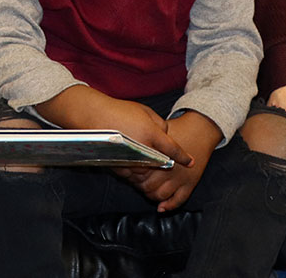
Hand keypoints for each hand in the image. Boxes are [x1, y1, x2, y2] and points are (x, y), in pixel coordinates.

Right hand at [75, 95, 193, 167]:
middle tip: (165, 160)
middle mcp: (144, 149)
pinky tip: (134, 163)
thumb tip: (166, 135)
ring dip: (150, 168)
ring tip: (146, 160)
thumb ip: (159, 124)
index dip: (184, 157)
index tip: (191, 163)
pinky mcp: (120, 167)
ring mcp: (132, 160)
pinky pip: (133, 174)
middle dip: (166, 163)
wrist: (94, 116)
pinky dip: (136, 170)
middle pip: (162, 163)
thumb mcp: (144, 110)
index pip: (173, 150)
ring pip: (148, 171)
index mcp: (151, 134)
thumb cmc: (120, 110)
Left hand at [118, 111, 217, 211]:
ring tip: (145, 191)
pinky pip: (178, 200)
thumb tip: (125, 146)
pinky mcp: (190, 183)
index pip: (140, 172)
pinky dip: (168, 206)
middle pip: (148, 185)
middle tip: (134, 182)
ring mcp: (181, 177)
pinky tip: (160, 207)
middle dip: (139, 186)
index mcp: (160, 154)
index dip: (131, 175)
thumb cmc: (176, 128)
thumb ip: (143, 139)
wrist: (199, 130)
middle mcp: (170, 168)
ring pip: (161, 195)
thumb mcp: (156, 128)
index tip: (127, 173)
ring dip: (151, 196)